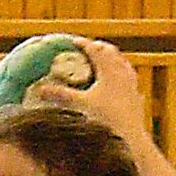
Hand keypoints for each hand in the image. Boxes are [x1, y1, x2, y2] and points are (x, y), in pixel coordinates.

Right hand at [34, 38, 149, 144]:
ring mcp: (131, 81)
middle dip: (98, 47)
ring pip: (121, 61)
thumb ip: (61, 95)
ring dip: (111, 57)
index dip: (83, 43)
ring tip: (102, 60)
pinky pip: (128, 74)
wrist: (132, 134)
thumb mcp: (82, 104)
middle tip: (87, 48)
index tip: (74, 41)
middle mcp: (122, 71)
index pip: (94, 49)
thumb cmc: (107, 118)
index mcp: (109, 69)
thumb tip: (39, 89)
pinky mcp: (136, 92)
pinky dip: (120, 70)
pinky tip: (117, 79)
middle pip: (110, 51)